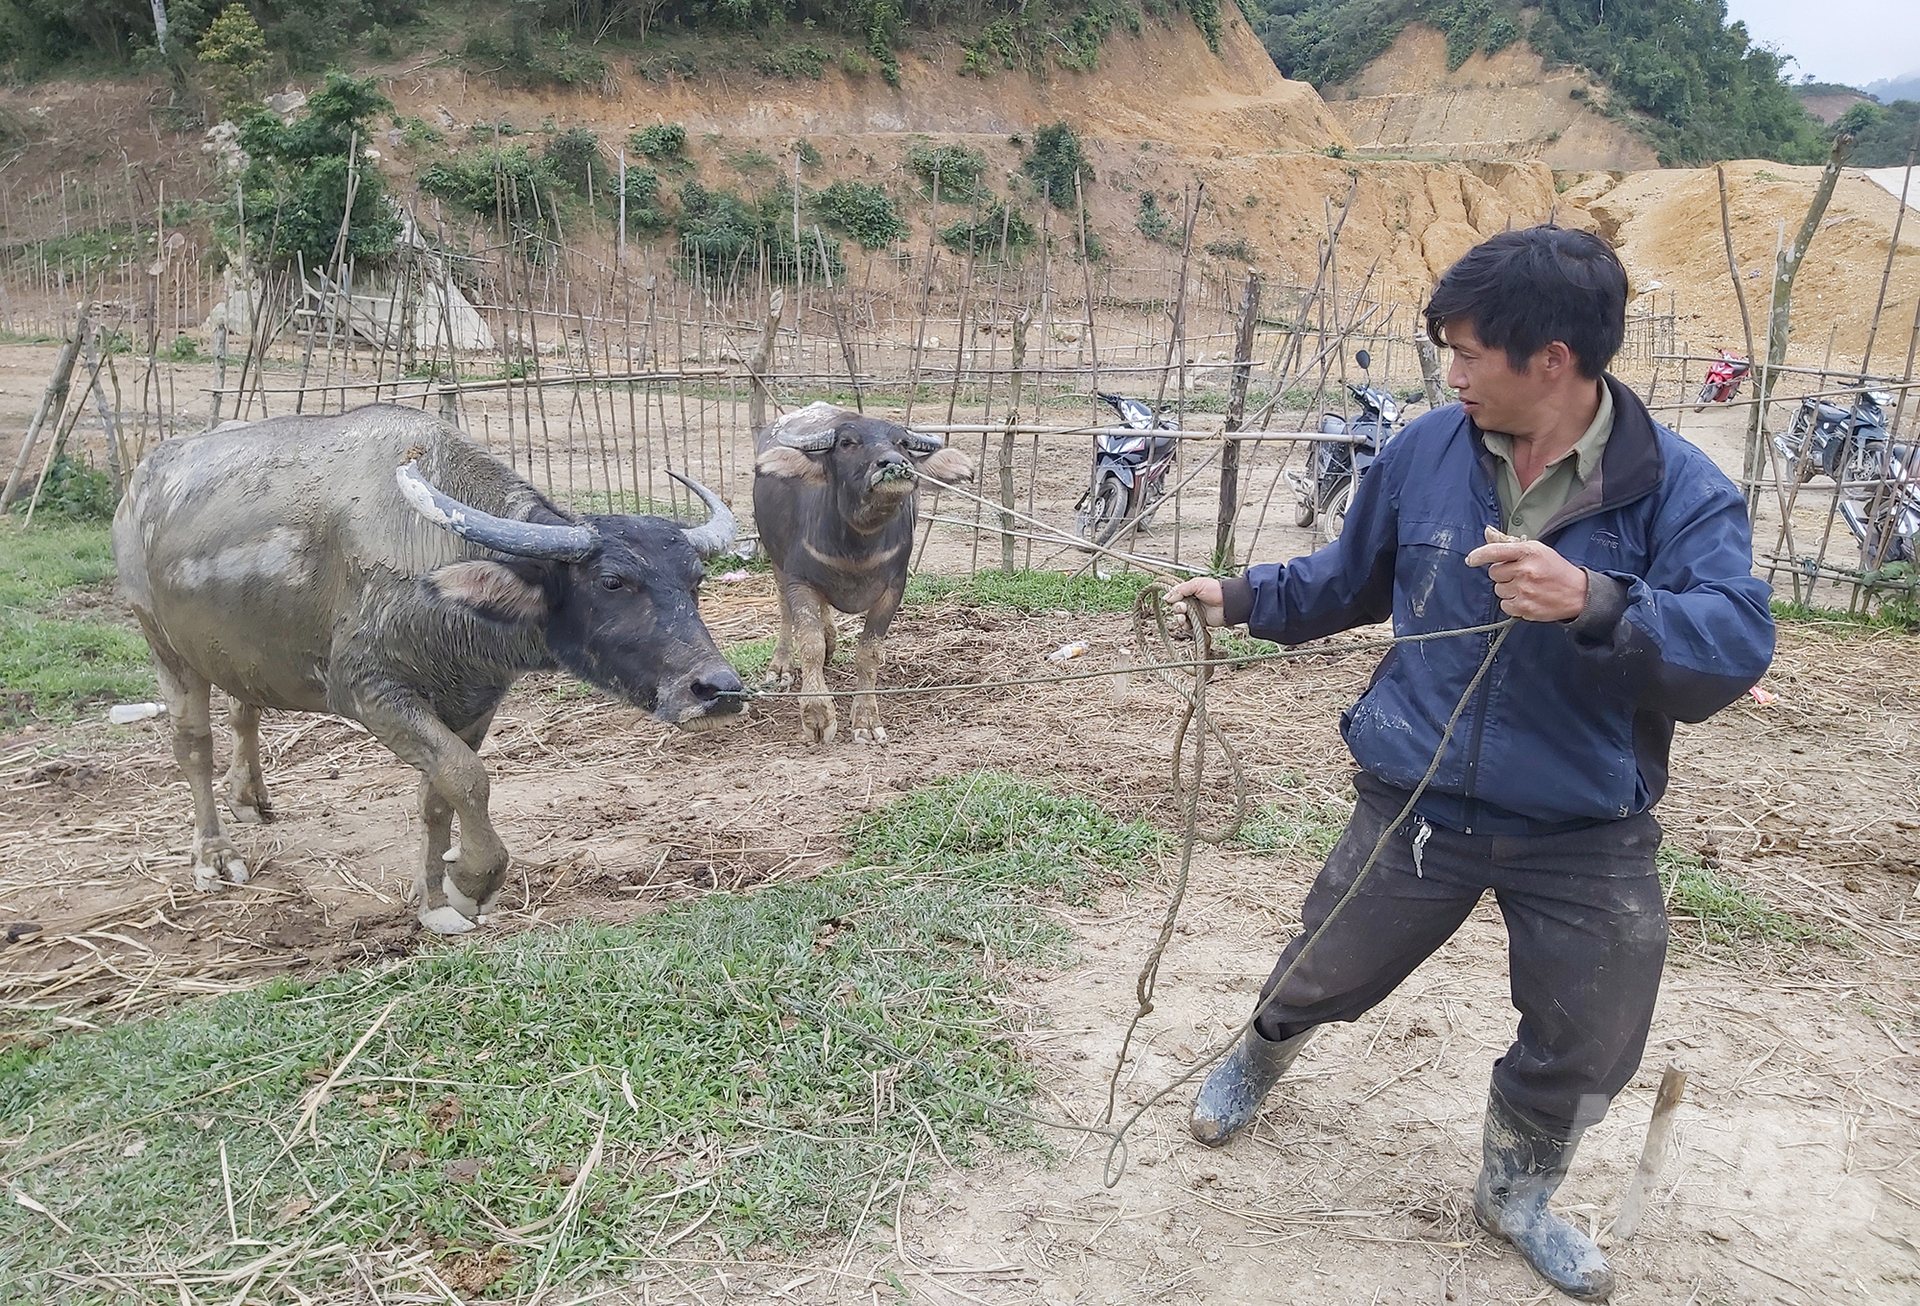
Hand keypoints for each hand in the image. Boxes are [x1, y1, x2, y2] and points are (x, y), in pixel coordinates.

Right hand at [1165, 577, 1226, 626]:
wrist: (1229, 603)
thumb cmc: (1216, 590)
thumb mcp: (1197, 584)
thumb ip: (1180, 589)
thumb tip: (1166, 598)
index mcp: (1189, 591)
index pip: (1174, 596)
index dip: (1172, 599)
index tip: (1173, 599)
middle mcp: (1191, 602)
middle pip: (1176, 607)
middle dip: (1177, 608)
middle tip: (1183, 607)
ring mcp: (1194, 612)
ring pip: (1180, 617)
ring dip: (1179, 618)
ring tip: (1183, 616)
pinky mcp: (1199, 622)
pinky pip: (1187, 626)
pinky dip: (1185, 625)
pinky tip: (1186, 622)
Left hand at [1464, 526, 1589, 621]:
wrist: (1578, 593)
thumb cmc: (1555, 569)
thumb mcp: (1537, 550)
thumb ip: (1509, 543)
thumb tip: (1487, 532)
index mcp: (1529, 552)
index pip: (1496, 551)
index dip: (1479, 555)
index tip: (1471, 560)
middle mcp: (1525, 570)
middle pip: (1494, 573)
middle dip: (1503, 574)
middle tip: (1520, 574)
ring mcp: (1524, 590)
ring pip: (1498, 589)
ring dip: (1508, 589)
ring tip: (1527, 587)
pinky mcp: (1524, 607)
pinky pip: (1504, 605)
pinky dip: (1512, 603)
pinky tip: (1527, 598)